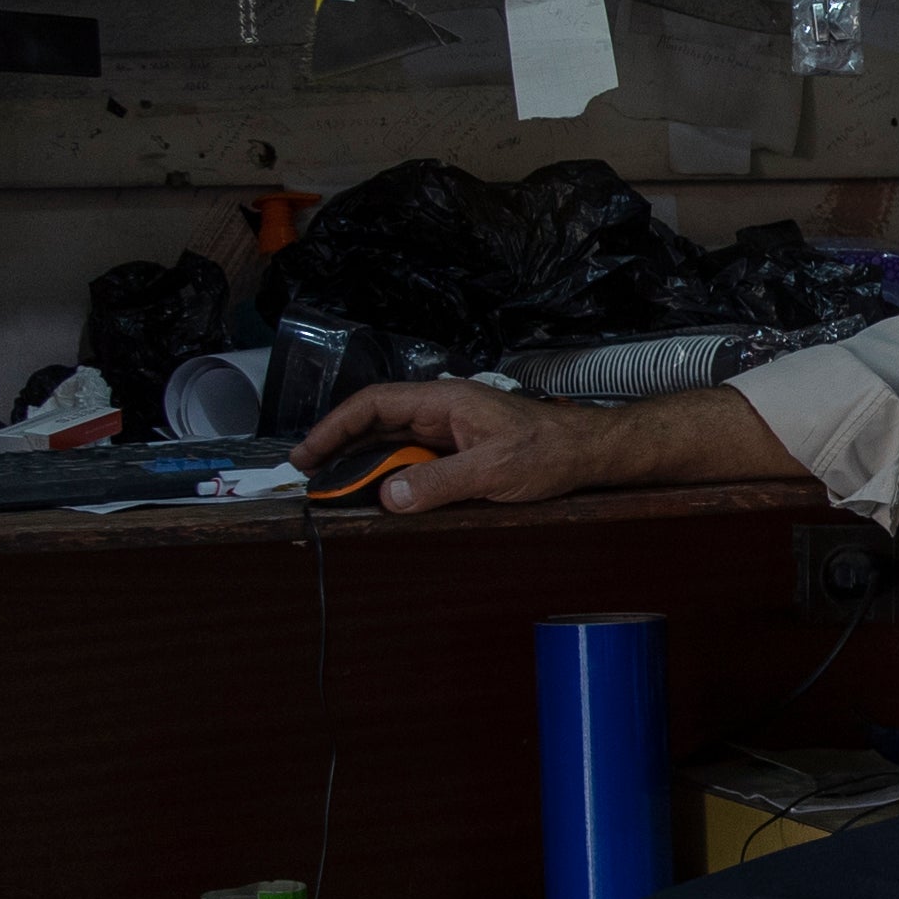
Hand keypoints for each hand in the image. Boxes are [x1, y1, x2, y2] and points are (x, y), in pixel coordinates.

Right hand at [292, 378, 607, 513]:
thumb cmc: (548, 451)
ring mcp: (450, 430)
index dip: (336, 426)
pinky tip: (378, 493)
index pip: (375, 404)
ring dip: (363, 463)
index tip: (308, 452)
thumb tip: (389, 497)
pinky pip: (415, 459)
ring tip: (334, 488)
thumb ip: (441, 482)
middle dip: (340, 446)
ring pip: (393, 442)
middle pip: (377, 423)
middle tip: (309, 476)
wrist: (589, 452)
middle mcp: (441, 411)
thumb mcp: (494, 469)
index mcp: (444, 401)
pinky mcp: (461, 449)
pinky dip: (391, 474)